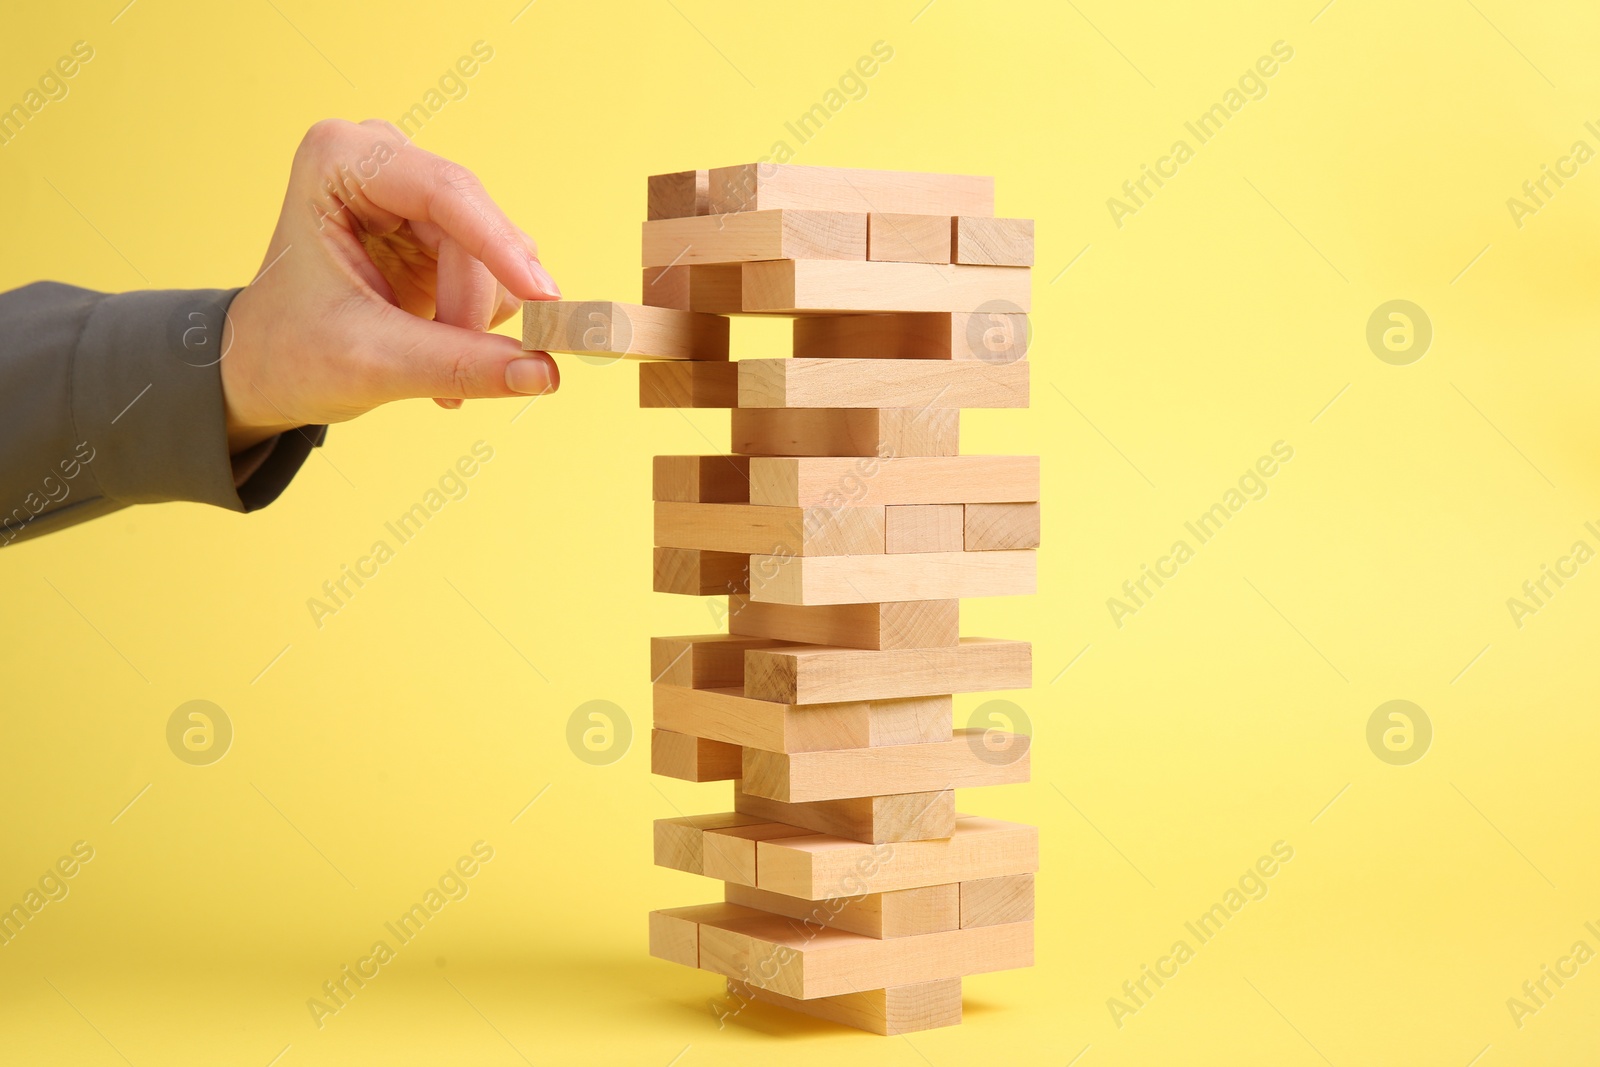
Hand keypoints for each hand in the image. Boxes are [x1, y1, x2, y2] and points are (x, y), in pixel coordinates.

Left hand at [222, 119, 560, 451]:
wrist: (267, 367)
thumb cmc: (292, 352)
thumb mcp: (372, 363)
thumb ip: (459, 364)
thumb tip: (545, 374)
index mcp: (339, 159)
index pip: (445, 191)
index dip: (499, 248)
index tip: (543, 300)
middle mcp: (381, 159)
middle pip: (475, 228)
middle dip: (474, 306)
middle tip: (464, 381)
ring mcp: (413, 192)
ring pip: (497, 251)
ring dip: (479, 317)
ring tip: (437, 370)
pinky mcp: (438, 228)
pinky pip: (496, 270)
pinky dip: (480, 318)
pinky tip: (442, 346)